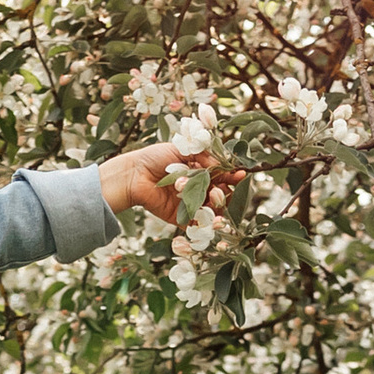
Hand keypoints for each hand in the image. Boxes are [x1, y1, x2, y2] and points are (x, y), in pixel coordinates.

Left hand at [100, 140, 245, 226]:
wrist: (133, 175)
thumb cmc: (155, 158)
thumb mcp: (182, 149)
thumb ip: (204, 156)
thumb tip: (224, 164)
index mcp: (200, 171)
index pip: (222, 175)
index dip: (232, 175)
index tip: (240, 174)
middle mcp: (197, 189)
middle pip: (221, 194)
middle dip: (225, 191)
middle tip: (221, 187)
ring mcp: (190, 205)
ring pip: (212, 210)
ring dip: (217, 205)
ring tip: (213, 196)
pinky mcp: (181, 218)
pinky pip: (197, 224)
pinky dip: (205, 223)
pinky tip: (209, 217)